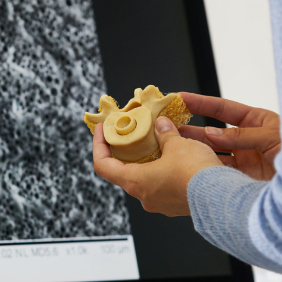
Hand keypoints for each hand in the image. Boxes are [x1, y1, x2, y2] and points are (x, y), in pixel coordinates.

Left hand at [93, 118, 222, 216]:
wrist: (222, 198)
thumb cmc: (195, 174)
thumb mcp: (177, 145)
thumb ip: (165, 134)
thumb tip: (161, 126)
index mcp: (135, 181)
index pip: (103, 165)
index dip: (99, 146)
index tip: (101, 132)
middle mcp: (144, 195)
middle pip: (124, 171)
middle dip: (126, 151)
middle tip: (131, 135)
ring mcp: (158, 202)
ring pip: (145, 177)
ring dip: (147, 159)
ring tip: (157, 142)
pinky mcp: (173, 203)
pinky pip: (161, 184)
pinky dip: (161, 169)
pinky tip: (173, 157)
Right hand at [179, 92, 280, 180]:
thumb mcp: (272, 136)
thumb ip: (242, 135)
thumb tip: (211, 133)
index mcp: (256, 121)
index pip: (222, 109)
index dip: (200, 103)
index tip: (181, 99)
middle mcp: (245, 140)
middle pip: (211, 132)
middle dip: (190, 128)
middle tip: (170, 126)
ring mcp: (242, 160)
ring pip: (211, 152)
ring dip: (193, 148)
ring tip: (174, 145)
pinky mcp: (239, 177)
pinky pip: (217, 170)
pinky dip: (204, 168)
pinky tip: (191, 165)